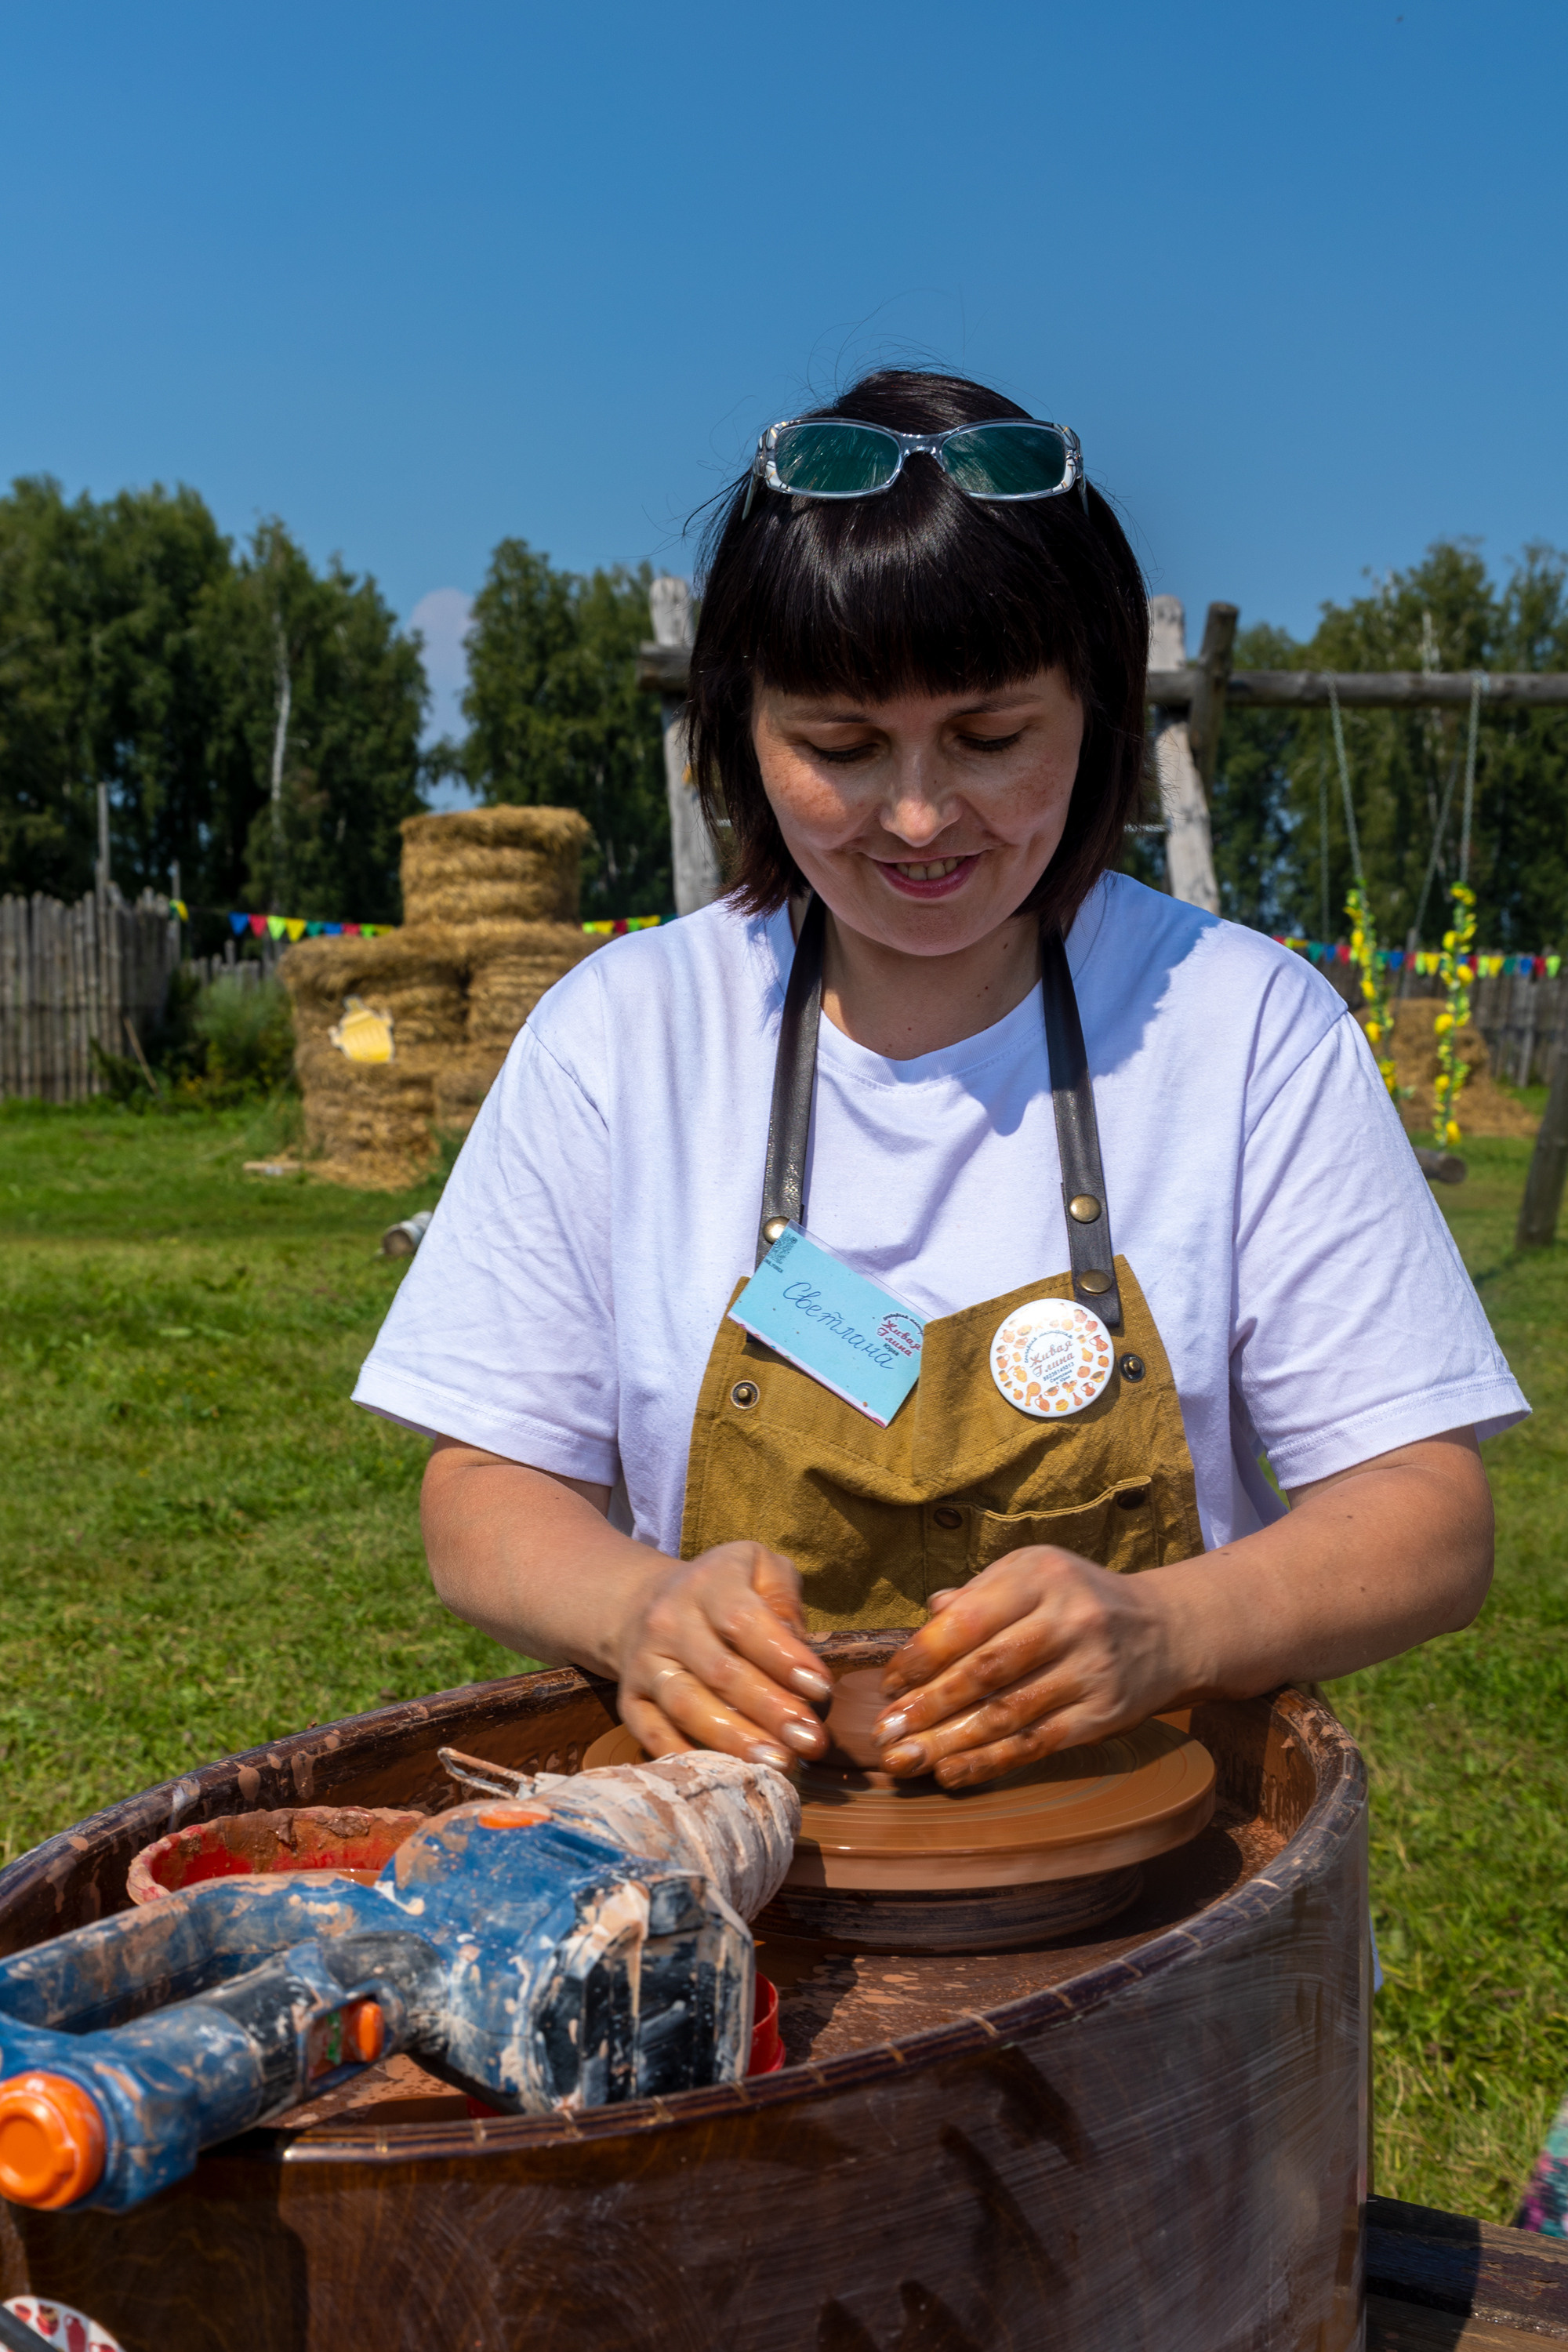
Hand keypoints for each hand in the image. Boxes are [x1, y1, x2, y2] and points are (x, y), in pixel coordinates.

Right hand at [616, 1541, 832, 1769]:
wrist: (646, 1603)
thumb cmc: (726, 1591)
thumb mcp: (760, 1570)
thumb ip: (784, 1599)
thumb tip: (799, 1651)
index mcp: (709, 1582)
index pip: (744, 1621)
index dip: (782, 1657)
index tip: (821, 1689)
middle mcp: (668, 1620)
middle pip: (720, 1671)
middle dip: (770, 1710)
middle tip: (810, 1741)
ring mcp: (644, 1662)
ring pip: (687, 1706)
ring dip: (735, 1740)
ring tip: (779, 1763)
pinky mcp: (630, 1699)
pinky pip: (652, 1733)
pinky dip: (686, 1757)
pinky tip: (725, 1776)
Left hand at [870, 1546, 1186, 1788]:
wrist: (1167, 1630)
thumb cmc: (1080, 1600)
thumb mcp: (1035, 1576)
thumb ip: (981, 1594)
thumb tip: (928, 1616)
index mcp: (1041, 1575)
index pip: (969, 1619)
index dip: (922, 1656)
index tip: (889, 1685)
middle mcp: (1069, 1618)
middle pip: (984, 1670)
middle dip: (927, 1706)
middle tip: (885, 1735)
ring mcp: (1090, 1668)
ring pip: (1007, 1713)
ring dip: (949, 1741)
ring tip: (906, 1761)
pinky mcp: (1104, 1713)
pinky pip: (1037, 1743)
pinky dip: (990, 1762)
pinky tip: (952, 1773)